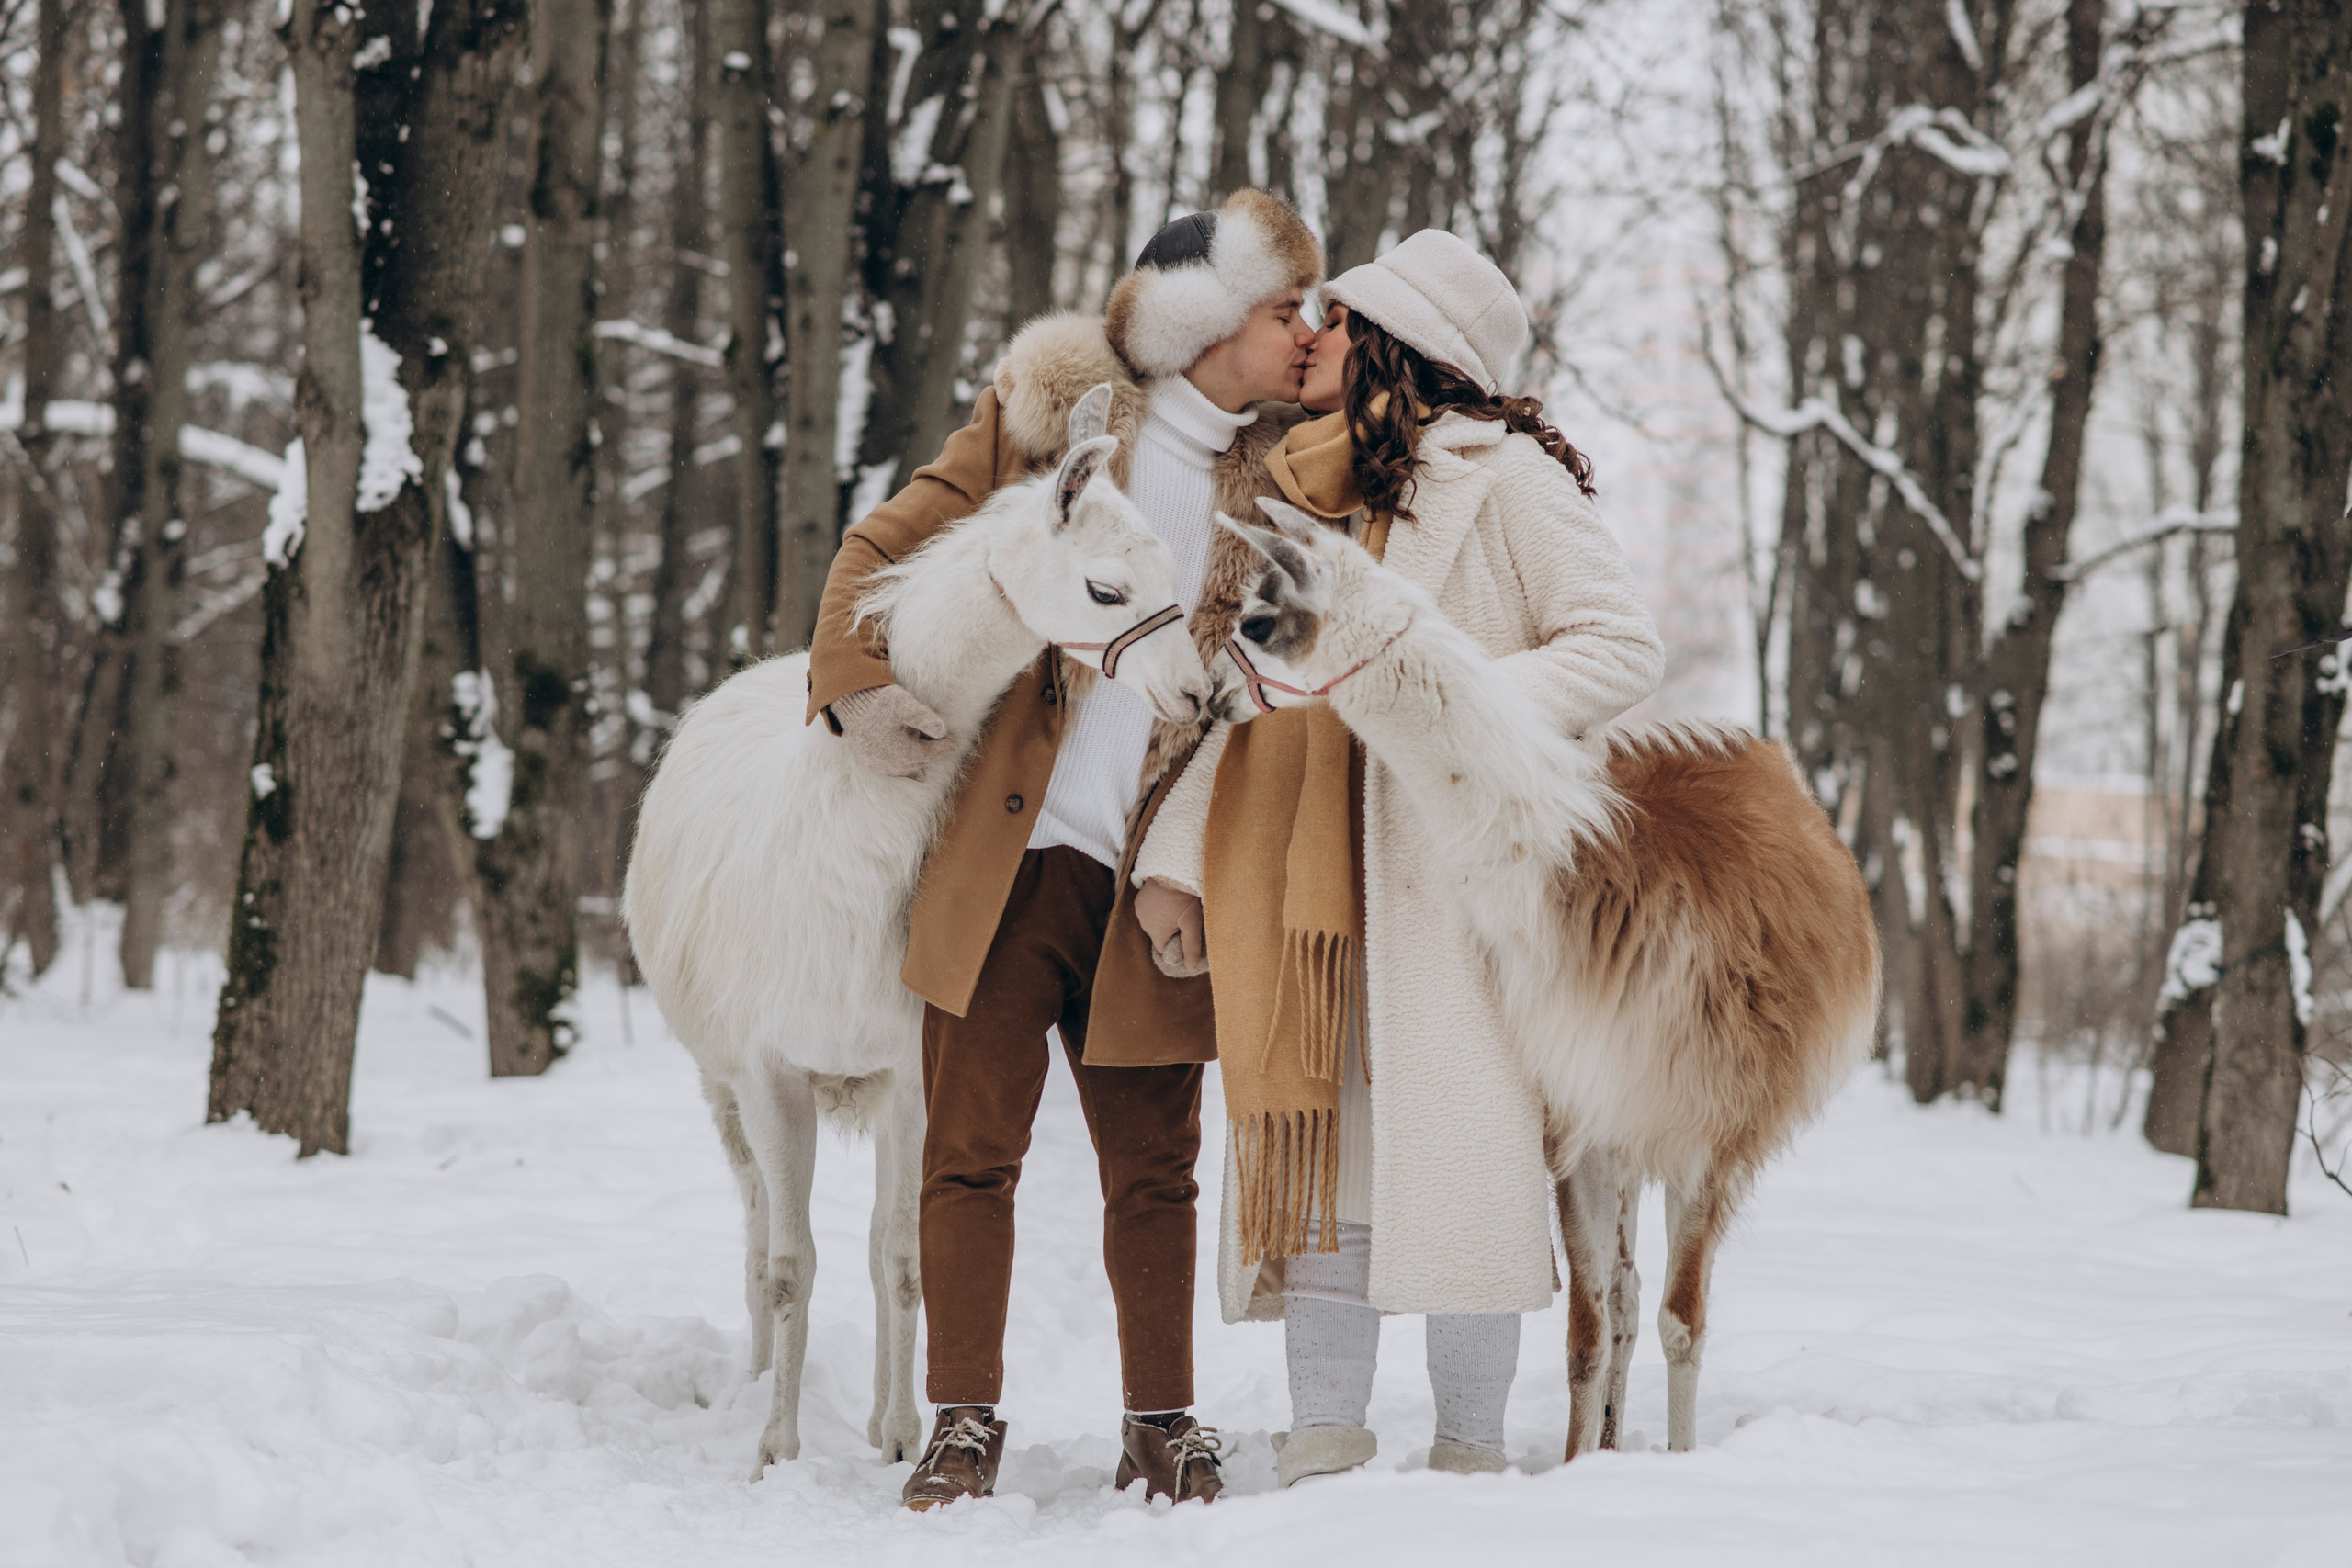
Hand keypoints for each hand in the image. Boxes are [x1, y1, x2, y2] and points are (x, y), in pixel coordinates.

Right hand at [829, 684, 949, 779]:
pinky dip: (898, 769)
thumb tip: (943, 731)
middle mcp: (894, 765)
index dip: (945, 747)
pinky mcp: (869, 764)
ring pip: (905, 771)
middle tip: (939, 748)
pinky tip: (900, 769)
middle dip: (930, 755)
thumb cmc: (881, 704)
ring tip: (922, 771)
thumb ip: (926, 718)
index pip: (934, 753)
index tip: (954, 743)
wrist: (852, 705)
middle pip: (920, 762)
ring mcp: (880, 767)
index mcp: (908, 753)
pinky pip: (889, 771)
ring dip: (914, 766)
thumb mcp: (907, 705)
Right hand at [1134, 877, 1207, 977]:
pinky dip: (1159, 907)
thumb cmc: (1184, 898)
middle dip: (1172, 931)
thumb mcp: (1192, 924)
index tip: (1188, 934)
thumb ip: (1191, 947)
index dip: (1178, 945)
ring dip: (1165, 918)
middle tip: (1187, 918)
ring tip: (1178, 906)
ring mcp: (1140, 909)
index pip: (1166, 950)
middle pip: (1160, 935)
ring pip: (1155, 921)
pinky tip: (1169, 898)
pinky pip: (1150, 909)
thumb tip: (1191, 967)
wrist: (1173, 869)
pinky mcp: (1140, 896)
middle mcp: (1143, 923)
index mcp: (1155, 933)